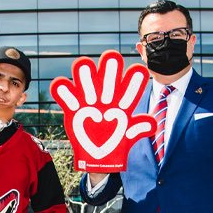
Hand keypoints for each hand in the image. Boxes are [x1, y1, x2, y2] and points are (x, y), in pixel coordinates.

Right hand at [51, 50, 157, 171]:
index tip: (138, 70)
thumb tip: (152, 123)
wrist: (99, 155)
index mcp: (123, 101)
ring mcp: (88, 100)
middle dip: (110, 68)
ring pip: (86, 81)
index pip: (131, 87)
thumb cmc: (117, 141)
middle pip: (108, 77)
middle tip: (111, 57)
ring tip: (83, 64)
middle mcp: (106, 96)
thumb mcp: (130, 135)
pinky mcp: (72, 108)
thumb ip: (140, 127)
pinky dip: (61, 90)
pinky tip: (60, 84)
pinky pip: (65, 96)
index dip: (134, 79)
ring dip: (84, 73)